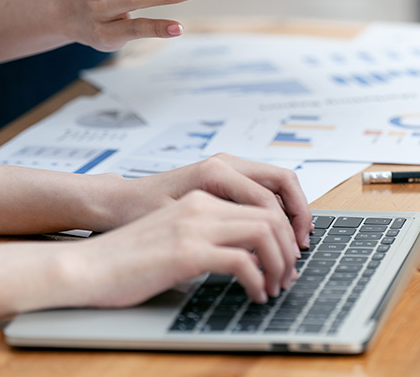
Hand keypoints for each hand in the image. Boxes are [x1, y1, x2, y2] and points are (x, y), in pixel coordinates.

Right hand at [74, 191, 299, 306]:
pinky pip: (242, 261)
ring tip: (275, 286)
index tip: (287, 256)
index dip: (283, 229)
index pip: (261, 201)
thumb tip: (246, 258)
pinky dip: (258, 280)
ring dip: (278, 263)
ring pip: (263, 232)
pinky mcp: (186, 252)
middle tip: (289, 275)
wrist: (85, 267)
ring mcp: (194, 226)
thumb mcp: (174, 236)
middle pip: (269, 214)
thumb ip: (207, 236)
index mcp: (200, 199)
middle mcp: (201, 206)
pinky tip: (254, 294)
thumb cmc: (126, 260)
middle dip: (288, 247)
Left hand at [124, 154, 312, 248]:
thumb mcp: (179, 224)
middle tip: (300, 248)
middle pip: (283, 182)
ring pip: (277, 185)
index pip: (268, 198)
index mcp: (216, 172)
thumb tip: (255, 250)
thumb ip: (220, 230)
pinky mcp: (226, 178)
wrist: (119, 201)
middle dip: (298, 216)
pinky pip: (263, 190)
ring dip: (290, 213)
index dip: (285, 229)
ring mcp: (228, 168)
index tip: (288, 256)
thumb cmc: (140, 212)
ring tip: (294, 244)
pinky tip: (275, 235)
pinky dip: (276, 211)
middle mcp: (226, 163)